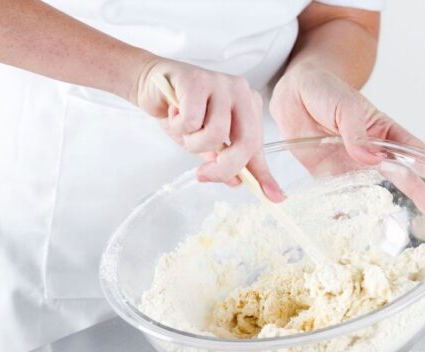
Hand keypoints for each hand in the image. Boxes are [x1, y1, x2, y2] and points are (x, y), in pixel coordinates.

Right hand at [134, 58, 283, 201]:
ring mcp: (220, 83)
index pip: (258, 145)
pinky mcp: (196, 81)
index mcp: (249, 106)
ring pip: (216, 134)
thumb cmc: (182, 113)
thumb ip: (225, 161)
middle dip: (224, 167)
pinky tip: (173, 113)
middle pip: (245, 141)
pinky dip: (179, 126)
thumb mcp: (207, 143)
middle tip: (203, 174)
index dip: (262, 174)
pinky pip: (191, 121)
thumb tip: (238, 183)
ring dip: (193, 142)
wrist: (151, 87)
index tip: (273, 197)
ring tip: (184, 129)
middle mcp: (240, 92)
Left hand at [269, 64, 424, 214]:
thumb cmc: (327, 92)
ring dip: (382, 205)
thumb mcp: (346, 106)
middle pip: (397, 173)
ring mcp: (350, 164)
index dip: (424, 161)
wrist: (293, 94)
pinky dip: (345, 209)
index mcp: (382, 131)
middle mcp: (370, 151)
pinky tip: (351, 225)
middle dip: (415, 189)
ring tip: (397, 225)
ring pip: (370, 188)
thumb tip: (371, 158)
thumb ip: (357, 133)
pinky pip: (339, 194)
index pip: (410, 147)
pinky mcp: (328, 174)